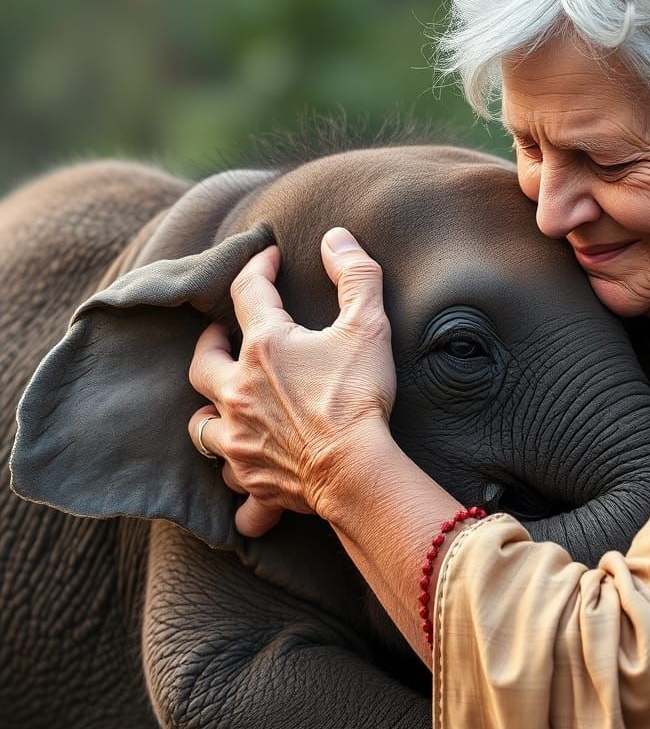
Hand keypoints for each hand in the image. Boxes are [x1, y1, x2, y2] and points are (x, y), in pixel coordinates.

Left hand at [187, 227, 396, 536]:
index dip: (258, 266)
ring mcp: (238, 439)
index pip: (248, 291)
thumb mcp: (368, 325)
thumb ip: (356, 275)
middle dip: (209, 344)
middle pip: (202, 362)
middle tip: (221, 336)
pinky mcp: (250, 480)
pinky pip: (233, 489)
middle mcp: (237, 392)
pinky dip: (239, 484)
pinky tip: (247, 482)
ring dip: (208, 414)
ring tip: (221, 406)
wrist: (355, 471)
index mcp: (264, 348)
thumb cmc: (359, 396)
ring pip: (203, 427)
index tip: (269, 257)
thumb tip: (335, 239)